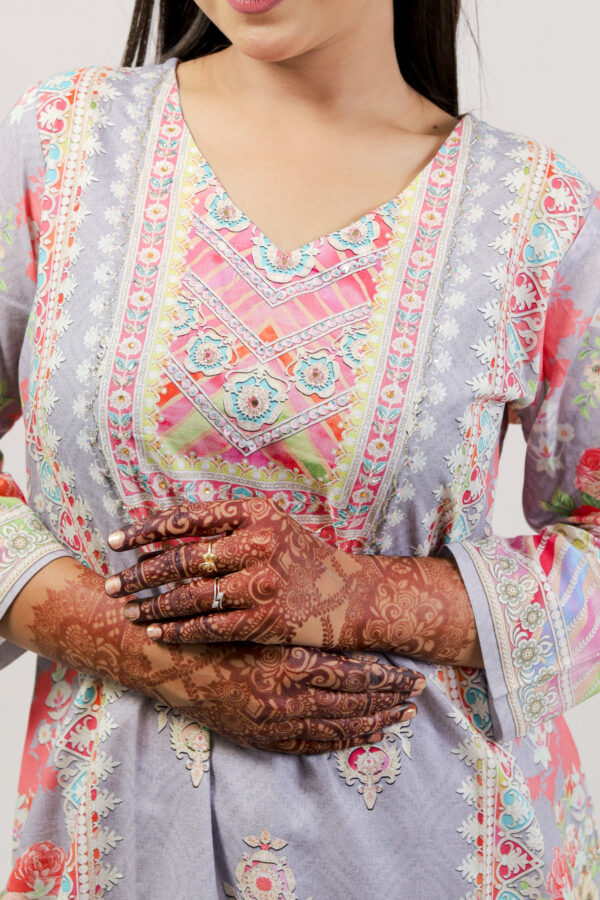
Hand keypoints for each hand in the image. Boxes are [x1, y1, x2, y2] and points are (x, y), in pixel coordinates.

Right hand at [3, 558, 424, 753]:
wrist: (162, 656)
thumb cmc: (212, 624)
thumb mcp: (258, 612)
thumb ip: (295, 618)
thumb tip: (340, 615)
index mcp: (288, 661)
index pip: (352, 675)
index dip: (385, 677)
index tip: (413, 677)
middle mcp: (285, 696)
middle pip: (349, 704)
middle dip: (386, 702)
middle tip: (418, 700)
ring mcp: (271, 721)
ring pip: (331, 726)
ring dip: (366, 723)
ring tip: (396, 720)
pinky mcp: (256, 734)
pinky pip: (305, 744)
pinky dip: (332, 740)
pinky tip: (353, 737)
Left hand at [106, 498, 478, 664]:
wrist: (349, 596)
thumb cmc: (301, 558)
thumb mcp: (270, 526)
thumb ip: (225, 526)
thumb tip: (163, 536)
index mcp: (255, 513)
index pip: (188, 518)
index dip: (146, 530)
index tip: (116, 541)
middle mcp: (258, 544)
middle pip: (183, 559)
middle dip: (140, 573)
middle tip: (113, 583)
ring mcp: (262, 583)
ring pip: (191, 596)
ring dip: (154, 605)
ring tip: (128, 609)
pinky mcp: (265, 619)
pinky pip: (209, 627)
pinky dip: (179, 631)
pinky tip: (157, 633)